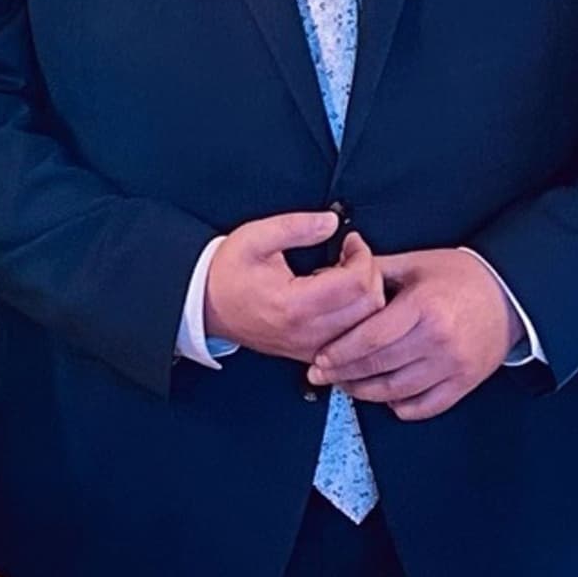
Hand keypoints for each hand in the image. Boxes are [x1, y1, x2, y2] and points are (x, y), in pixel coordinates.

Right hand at [200, 212, 382, 362]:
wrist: (207, 306)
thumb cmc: (228, 274)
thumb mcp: (255, 237)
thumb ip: (296, 226)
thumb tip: (331, 222)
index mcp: (293, 305)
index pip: (357, 283)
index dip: (363, 255)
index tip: (352, 241)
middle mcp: (306, 332)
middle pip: (370, 306)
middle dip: (370, 273)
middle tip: (352, 256)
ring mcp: (310, 348)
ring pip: (366, 326)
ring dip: (366, 296)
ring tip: (345, 276)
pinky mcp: (311, 354)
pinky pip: (352, 341)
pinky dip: (357, 318)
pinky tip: (340, 299)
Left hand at [304, 247, 520, 422]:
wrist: (509, 295)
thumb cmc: (462, 278)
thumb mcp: (416, 263)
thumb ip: (374, 269)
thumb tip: (336, 270)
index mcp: (424, 307)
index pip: (370, 339)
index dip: (339, 352)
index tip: (320, 358)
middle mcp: (438, 340)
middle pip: (377, 367)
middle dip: (342, 374)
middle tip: (322, 374)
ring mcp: (452, 366)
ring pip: (395, 392)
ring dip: (364, 392)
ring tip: (347, 384)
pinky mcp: (463, 384)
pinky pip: (422, 406)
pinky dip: (398, 406)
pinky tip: (384, 395)